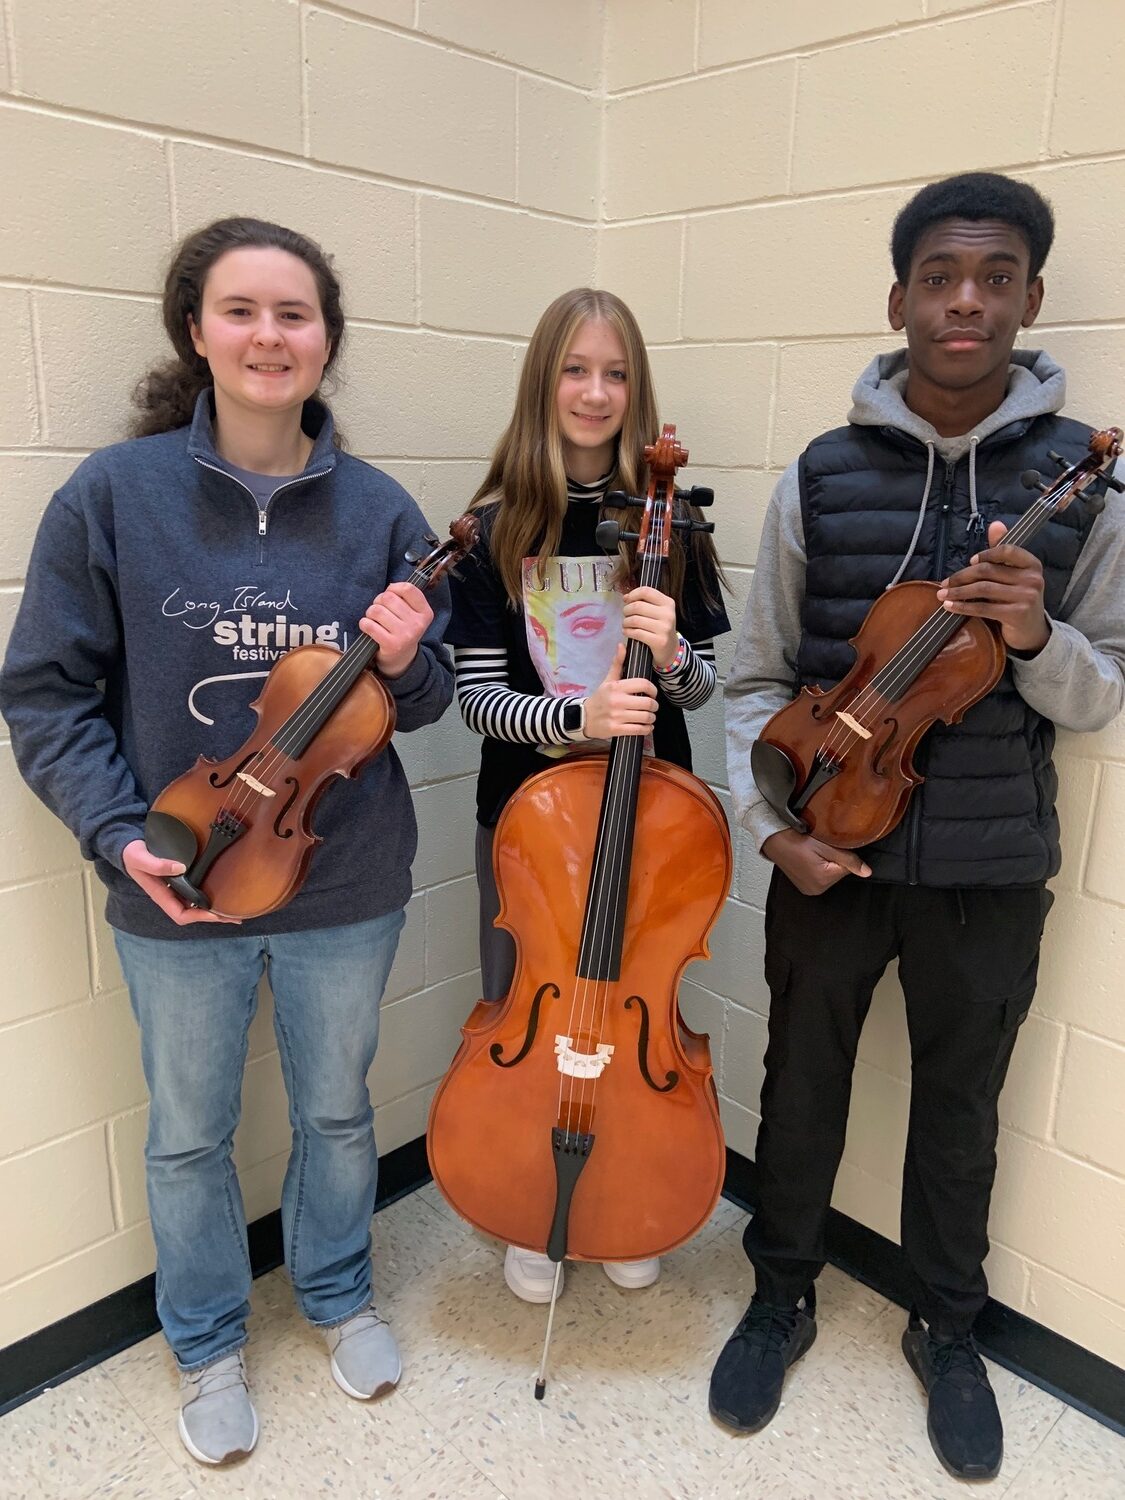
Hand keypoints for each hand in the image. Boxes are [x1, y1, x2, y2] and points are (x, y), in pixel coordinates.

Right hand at [122, 839, 239, 925]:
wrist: (129, 847)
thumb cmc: (132, 854)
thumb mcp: (140, 858)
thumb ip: (157, 864)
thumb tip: (181, 868)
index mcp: (160, 895)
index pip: (180, 914)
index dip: (198, 916)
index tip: (215, 914)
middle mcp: (169, 895)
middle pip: (192, 914)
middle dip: (213, 917)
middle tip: (235, 918)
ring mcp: (175, 889)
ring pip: (196, 906)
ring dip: (214, 910)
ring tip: (233, 911)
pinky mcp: (180, 881)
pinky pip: (196, 894)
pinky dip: (209, 897)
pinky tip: (221, 894)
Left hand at [360, 582, 433, 677]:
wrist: (402, 660)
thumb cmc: (403, 631)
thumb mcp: (413, 615)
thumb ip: (405, 598)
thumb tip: (390, 587)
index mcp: (425, 613)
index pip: (408, 588)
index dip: (393, 588)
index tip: (390, 594)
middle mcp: (418, 624)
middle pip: (388, 597)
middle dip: (378, 601)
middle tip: (380, 611)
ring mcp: (405, 635)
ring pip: (377, 610)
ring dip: (370, 613)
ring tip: (375, 620)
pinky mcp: (391, 644)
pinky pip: (369, 625)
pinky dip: (364, 624)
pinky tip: (369, 628)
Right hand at [583, 642, 657, 738]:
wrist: (583, 718)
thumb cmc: (599, 699)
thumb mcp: (607, 680)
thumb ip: (617, 664)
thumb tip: (622, 645)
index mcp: (616, 687)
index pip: (644, 684)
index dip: (653, 690)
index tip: (652, 693)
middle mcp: (617, 701)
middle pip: (647, 703)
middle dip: (654, 706)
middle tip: (653, 707)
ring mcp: (616, 716)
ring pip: (645, 717)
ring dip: (651, 718)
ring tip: (650, 717)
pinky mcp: (616, 730)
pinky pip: (639, 730)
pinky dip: (647, 729)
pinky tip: (646, 727)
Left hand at [623, 586, 678, 668]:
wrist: (670, 649)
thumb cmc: (659, 627)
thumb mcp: (657, 611)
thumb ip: (644, 601)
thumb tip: (626, 597)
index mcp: (668, 603)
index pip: (646, 591)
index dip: (633, 594)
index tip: (627, 600)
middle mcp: (668, 614)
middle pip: (638, 606)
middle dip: (626, 610)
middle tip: (625, 615)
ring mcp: (664, 628)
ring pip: (635, 620)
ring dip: (626, 622)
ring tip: (626, 624)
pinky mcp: (659, 641)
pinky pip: (637, 633)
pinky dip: (628, 631)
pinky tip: (627, 631)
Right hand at [762, 828, 870, 896]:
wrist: (773, 838)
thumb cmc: (795, 838)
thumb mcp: (825, 846)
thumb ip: (848, 860)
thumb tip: (867, 872)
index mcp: (823, 880)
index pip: (847, 867)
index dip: (841, 853)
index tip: (829, 844)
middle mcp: (816, 889)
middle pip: (838, 872)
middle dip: (833, 859)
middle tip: (819, 847)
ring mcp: (808, 889)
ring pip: (829, 874)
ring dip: (825, 863)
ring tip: (812, 852)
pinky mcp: (803, 886)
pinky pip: (819, 877)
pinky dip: (817, 868)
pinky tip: (808, 858)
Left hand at [936, 521, 1048, 653]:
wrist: (1032, 630)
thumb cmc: (1018, 598)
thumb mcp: (1014, 574)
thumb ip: (1003, 552)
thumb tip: (996, 524)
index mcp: (1032, 564)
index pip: (1006, 550)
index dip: (986, 554)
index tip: (969, 561)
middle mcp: (1032, 578)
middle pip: (988, 571)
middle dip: (962, 576)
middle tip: (945, 583)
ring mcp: (1026, 597)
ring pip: (983, 589)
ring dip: (958, 592)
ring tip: (942, 595)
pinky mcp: (1016, 614)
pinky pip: (983, 608)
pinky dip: (963, 607)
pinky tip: (950, 607)